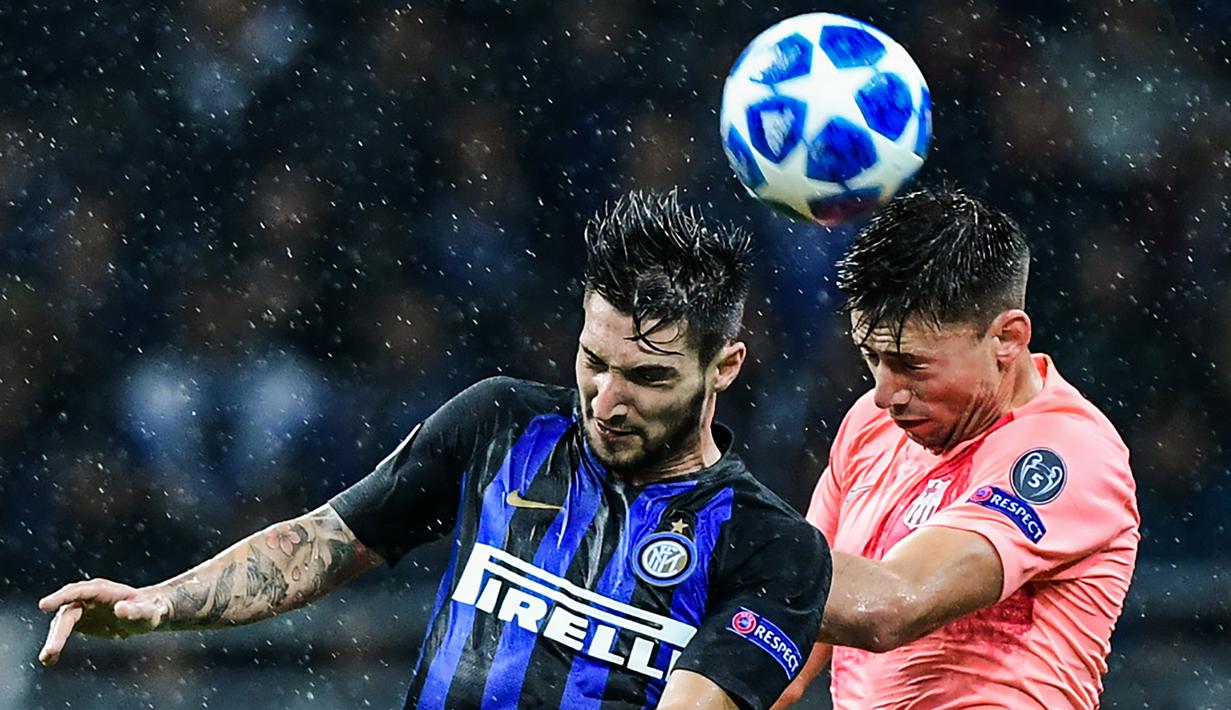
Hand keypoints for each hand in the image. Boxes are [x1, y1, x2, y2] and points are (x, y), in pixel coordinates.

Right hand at [38, 579, 170, 665]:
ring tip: (47, 659)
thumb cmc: (150, 611)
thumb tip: (120, 609)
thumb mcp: (148, 613)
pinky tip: (49, 660)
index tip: (43, 606)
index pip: (78, 591)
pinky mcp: (79, 621)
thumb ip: (136, 611)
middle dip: (57, 632)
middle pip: (67, 612)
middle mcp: (87, 597)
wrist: (145, 614)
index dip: (61, 598)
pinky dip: (56, 645)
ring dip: (54, 640)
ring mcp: (81, 608)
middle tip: (50, 652)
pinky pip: (63, 632)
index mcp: (102, 590)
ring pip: (61, 623)